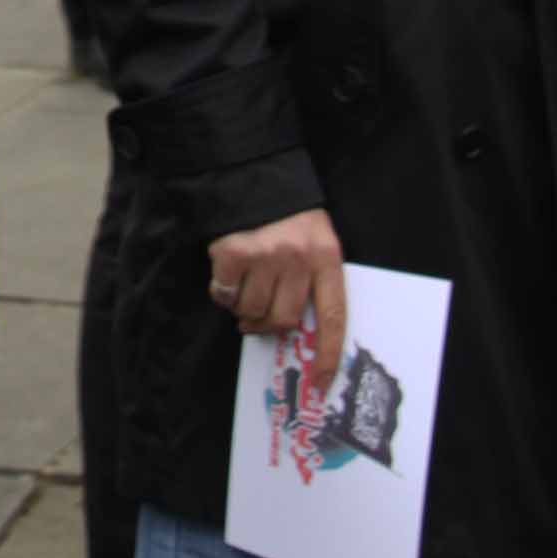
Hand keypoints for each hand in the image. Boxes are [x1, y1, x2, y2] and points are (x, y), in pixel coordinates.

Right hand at [208, 209, 346, 393]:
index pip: (333, 316)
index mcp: (326, 258)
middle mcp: (298, 258)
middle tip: (257, 319)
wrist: (253, 174)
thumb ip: (313, 281)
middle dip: (268, 325)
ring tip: (243, 287)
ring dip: (243, 307)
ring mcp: (265, 255)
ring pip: (252, 310)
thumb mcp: (315, 242)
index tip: (321, 383)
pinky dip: (223, 291)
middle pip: (284, 319)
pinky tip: (227, 274)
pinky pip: (226, 293)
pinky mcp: (233, 251)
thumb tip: (299, 334)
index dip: (327, 354)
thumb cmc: (289, 217)